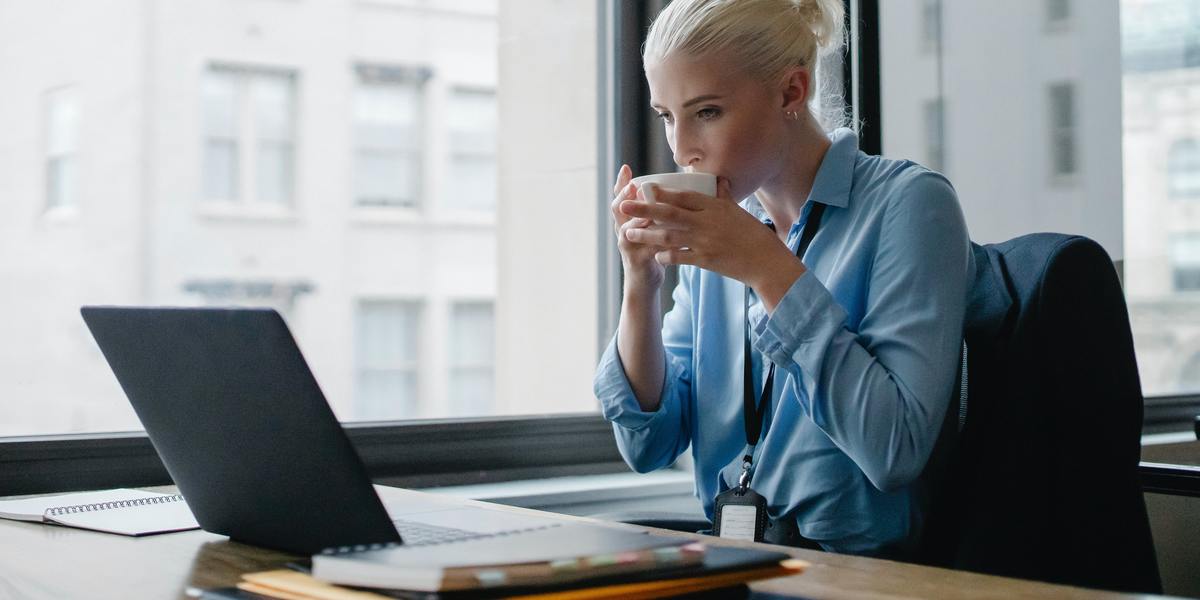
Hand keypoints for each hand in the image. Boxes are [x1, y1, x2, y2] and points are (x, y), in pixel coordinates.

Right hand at [610, 164, 665, 292]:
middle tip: (632, 186)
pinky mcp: (637, 260)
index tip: (626, 168)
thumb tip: (674, 188)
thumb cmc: (653, 251)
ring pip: (628, 229)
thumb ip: (658, 212)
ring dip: (638, 219)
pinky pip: (646, 248)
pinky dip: (657, 241)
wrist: (645, 281)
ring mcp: (628, 245)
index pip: (621, 197)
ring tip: (646, 210)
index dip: (621, 183)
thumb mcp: (652, 228)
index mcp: (628, 219)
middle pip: (618, 209)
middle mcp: (624, 230)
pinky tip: (668, 235)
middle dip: (624, 196)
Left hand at [618, 178, 806, 308]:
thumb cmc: (755, 236)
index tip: (644, 188)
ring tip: (627, 233)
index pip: (684, 196)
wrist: (767, 262)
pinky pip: (680, 258)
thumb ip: (724, 197)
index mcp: (715, 207)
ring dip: (646, 235)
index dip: (663, 192)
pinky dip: (666, 256)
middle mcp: (707, 222)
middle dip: (644, 209)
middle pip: (670, 214)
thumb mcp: (739, 211)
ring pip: (669, 237)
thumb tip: (719, 180)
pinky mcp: (706, 261)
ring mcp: (705, 242)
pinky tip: (654, 255)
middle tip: (624, 206)